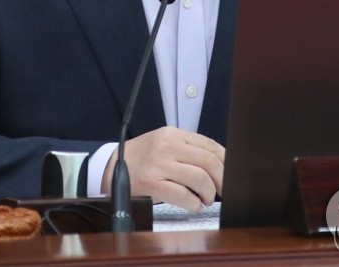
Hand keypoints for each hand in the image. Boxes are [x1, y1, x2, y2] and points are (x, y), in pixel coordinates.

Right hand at [103, 126, 224, 211]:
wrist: (109, 168)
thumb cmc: (140, 158)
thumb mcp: (162, 143)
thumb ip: (186, 149)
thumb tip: (216, 164)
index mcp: (172, 134)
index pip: (209, 144)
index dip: (225, 161)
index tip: (229, 172)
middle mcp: (167, 146)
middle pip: (208, 162)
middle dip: (221, 180)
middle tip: (222, 190)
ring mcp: (159, 164)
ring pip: (199, 178)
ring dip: (209, 193)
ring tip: (207, 199)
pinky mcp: (152, 183)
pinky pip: (183, 195)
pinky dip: (194, 203)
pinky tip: (193, 205)